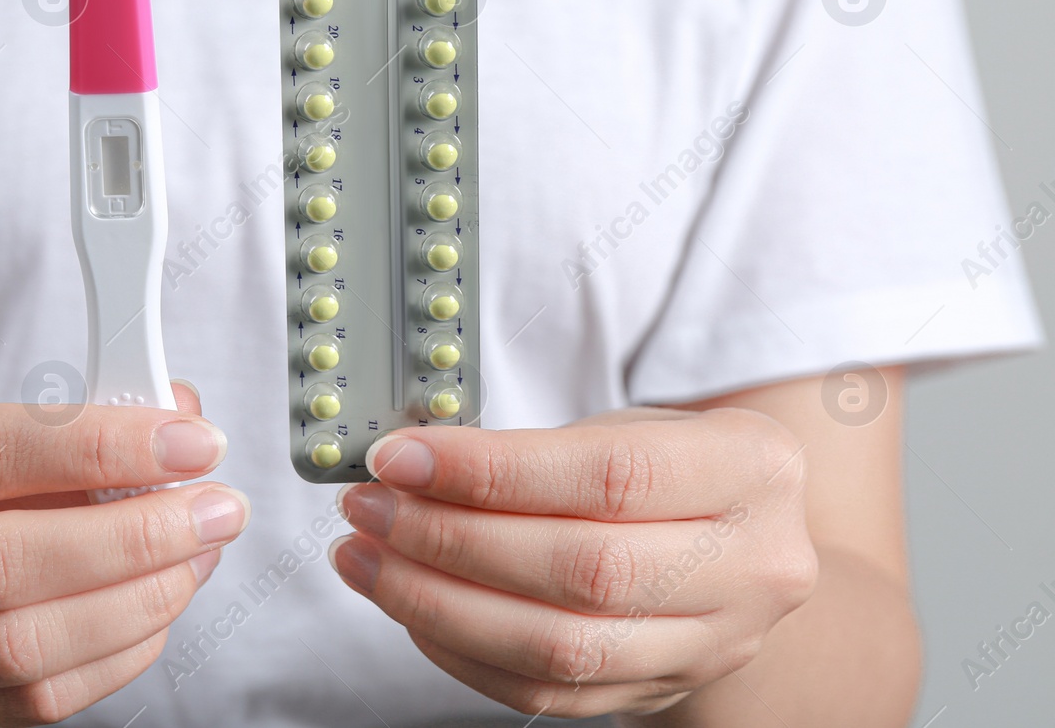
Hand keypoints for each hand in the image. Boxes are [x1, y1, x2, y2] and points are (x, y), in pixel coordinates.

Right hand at [0, 383, 248, 725]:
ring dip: (137, 600)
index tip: (189, 443)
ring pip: (19, 647)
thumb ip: (49, 421)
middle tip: (215, 509)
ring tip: (196, 556)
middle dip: (133, 537)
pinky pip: (30, 700)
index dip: (96, 447)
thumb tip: (174, 413)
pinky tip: (154, 606)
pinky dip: (115, 653)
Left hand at [331, 407, 816, 718]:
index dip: (492, 471)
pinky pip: (545, 693)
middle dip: (449, 539)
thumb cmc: (671, 469)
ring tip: (367, 558)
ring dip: (437, 602)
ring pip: (558, 647)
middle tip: (369, 508)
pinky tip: (411, 606)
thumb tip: (410, 464)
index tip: (401, 458)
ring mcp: (713, 645)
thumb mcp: (635, 425)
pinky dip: (461, 650)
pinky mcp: (659, 692)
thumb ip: (539, 449)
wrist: (745, 547)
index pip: (610, 476)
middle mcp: (750, 567)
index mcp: (751, 468)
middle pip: (581, 569)